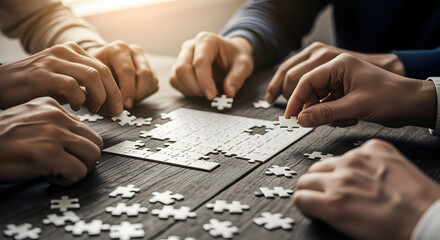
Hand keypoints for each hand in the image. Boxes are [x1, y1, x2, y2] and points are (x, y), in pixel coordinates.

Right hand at [0, 42, 122, 114]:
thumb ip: (85, 90)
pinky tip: (77, 107)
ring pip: (91, 76)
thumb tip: (110, 105)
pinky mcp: (42, 75)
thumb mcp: (64, 85)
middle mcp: (64, 52)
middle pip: (102, 71)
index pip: (104, 68)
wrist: (0, 85)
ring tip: (94, 109)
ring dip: (99, 96)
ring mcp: (53, 61)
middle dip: (113, 94)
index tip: (119, 107)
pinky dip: (79, 99)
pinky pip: (72, 85)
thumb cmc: (34, 88)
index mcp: (72, 52)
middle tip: (115, 111)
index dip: (115, 89)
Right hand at [0, 97, 102, 185]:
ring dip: (81, 169)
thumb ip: (53, 122)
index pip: (87, 128)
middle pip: (95, 142)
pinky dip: (70, 179)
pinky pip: (79, 171)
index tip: (69, 155)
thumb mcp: (28, 118)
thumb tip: (75, 137)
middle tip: (71, 166)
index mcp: (51, 106)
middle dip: (86, 159)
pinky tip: (54, 177)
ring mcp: (54, 135)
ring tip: (62, 172)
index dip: (80, 147)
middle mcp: (56, 117)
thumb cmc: (0, 139)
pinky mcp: (49, 154)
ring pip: (92, 155)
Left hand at [86, 41, 158, 108]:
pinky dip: (145, 93)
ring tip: (129, 100)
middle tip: (127, 105)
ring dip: (142, 94)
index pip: (127, 70)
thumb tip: (111, 104)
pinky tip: (133, 96)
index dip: (128, 90)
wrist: (99, 62)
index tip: (124, 105)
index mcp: (118, 49)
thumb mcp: (93, 74)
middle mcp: (134, 51)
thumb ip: (103, 86)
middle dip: (137, 93)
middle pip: (144, 74)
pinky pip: (154, 84)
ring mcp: (144, 59)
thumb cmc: (95, 69)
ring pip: (151, 80)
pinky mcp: (150, 69)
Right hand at [170, 32, 252, 99]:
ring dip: (189, 90)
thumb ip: (238, 77)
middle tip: (210, 95)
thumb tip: (229, 92)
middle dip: (195, 87)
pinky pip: (175, 81)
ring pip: (176, 76)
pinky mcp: (179, 67)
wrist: (230, 53)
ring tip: (206, 93)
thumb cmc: (235, 56)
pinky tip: (199, 91)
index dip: (205, 81)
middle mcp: (190, 46)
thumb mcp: (244, 64)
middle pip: (182, 69)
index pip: (200, 62)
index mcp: (207, 41)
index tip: (212, 95)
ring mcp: (182, 56)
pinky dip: (185, 90)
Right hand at [284, 53, 435, 127]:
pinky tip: (347, 120)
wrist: (412, 104)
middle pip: (309, 90)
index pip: (306, 80)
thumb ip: (325, 113)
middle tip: (312, 122)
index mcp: (338, 65)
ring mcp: (340, 83)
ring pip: (317, 100)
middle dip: (311, 107)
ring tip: (341, 120)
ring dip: (324, 114)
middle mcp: (337, 71)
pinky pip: (326, 106)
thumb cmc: (391, 97)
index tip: (290, 116)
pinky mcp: (343, 94)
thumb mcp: (355, 107)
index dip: (296, 99)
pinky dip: (332, 116)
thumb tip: (301, 119)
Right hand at [293, 139, 439, 239]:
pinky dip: (357, 161)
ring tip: (349, 185)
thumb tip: (315, 205)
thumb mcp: (350, 229)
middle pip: (307, 177)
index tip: (312, 204)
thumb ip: (326, 212)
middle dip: (313, 188)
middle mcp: (342, 178)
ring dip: (332, 173)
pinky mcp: (375, 149)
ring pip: (327, 162)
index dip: (306, 203)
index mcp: (333, 203)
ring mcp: (358, 160)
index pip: (299, 196)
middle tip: (327, 195)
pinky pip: (354, 151)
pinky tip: (368, 173)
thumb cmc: (395, 230)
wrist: (429, 217)